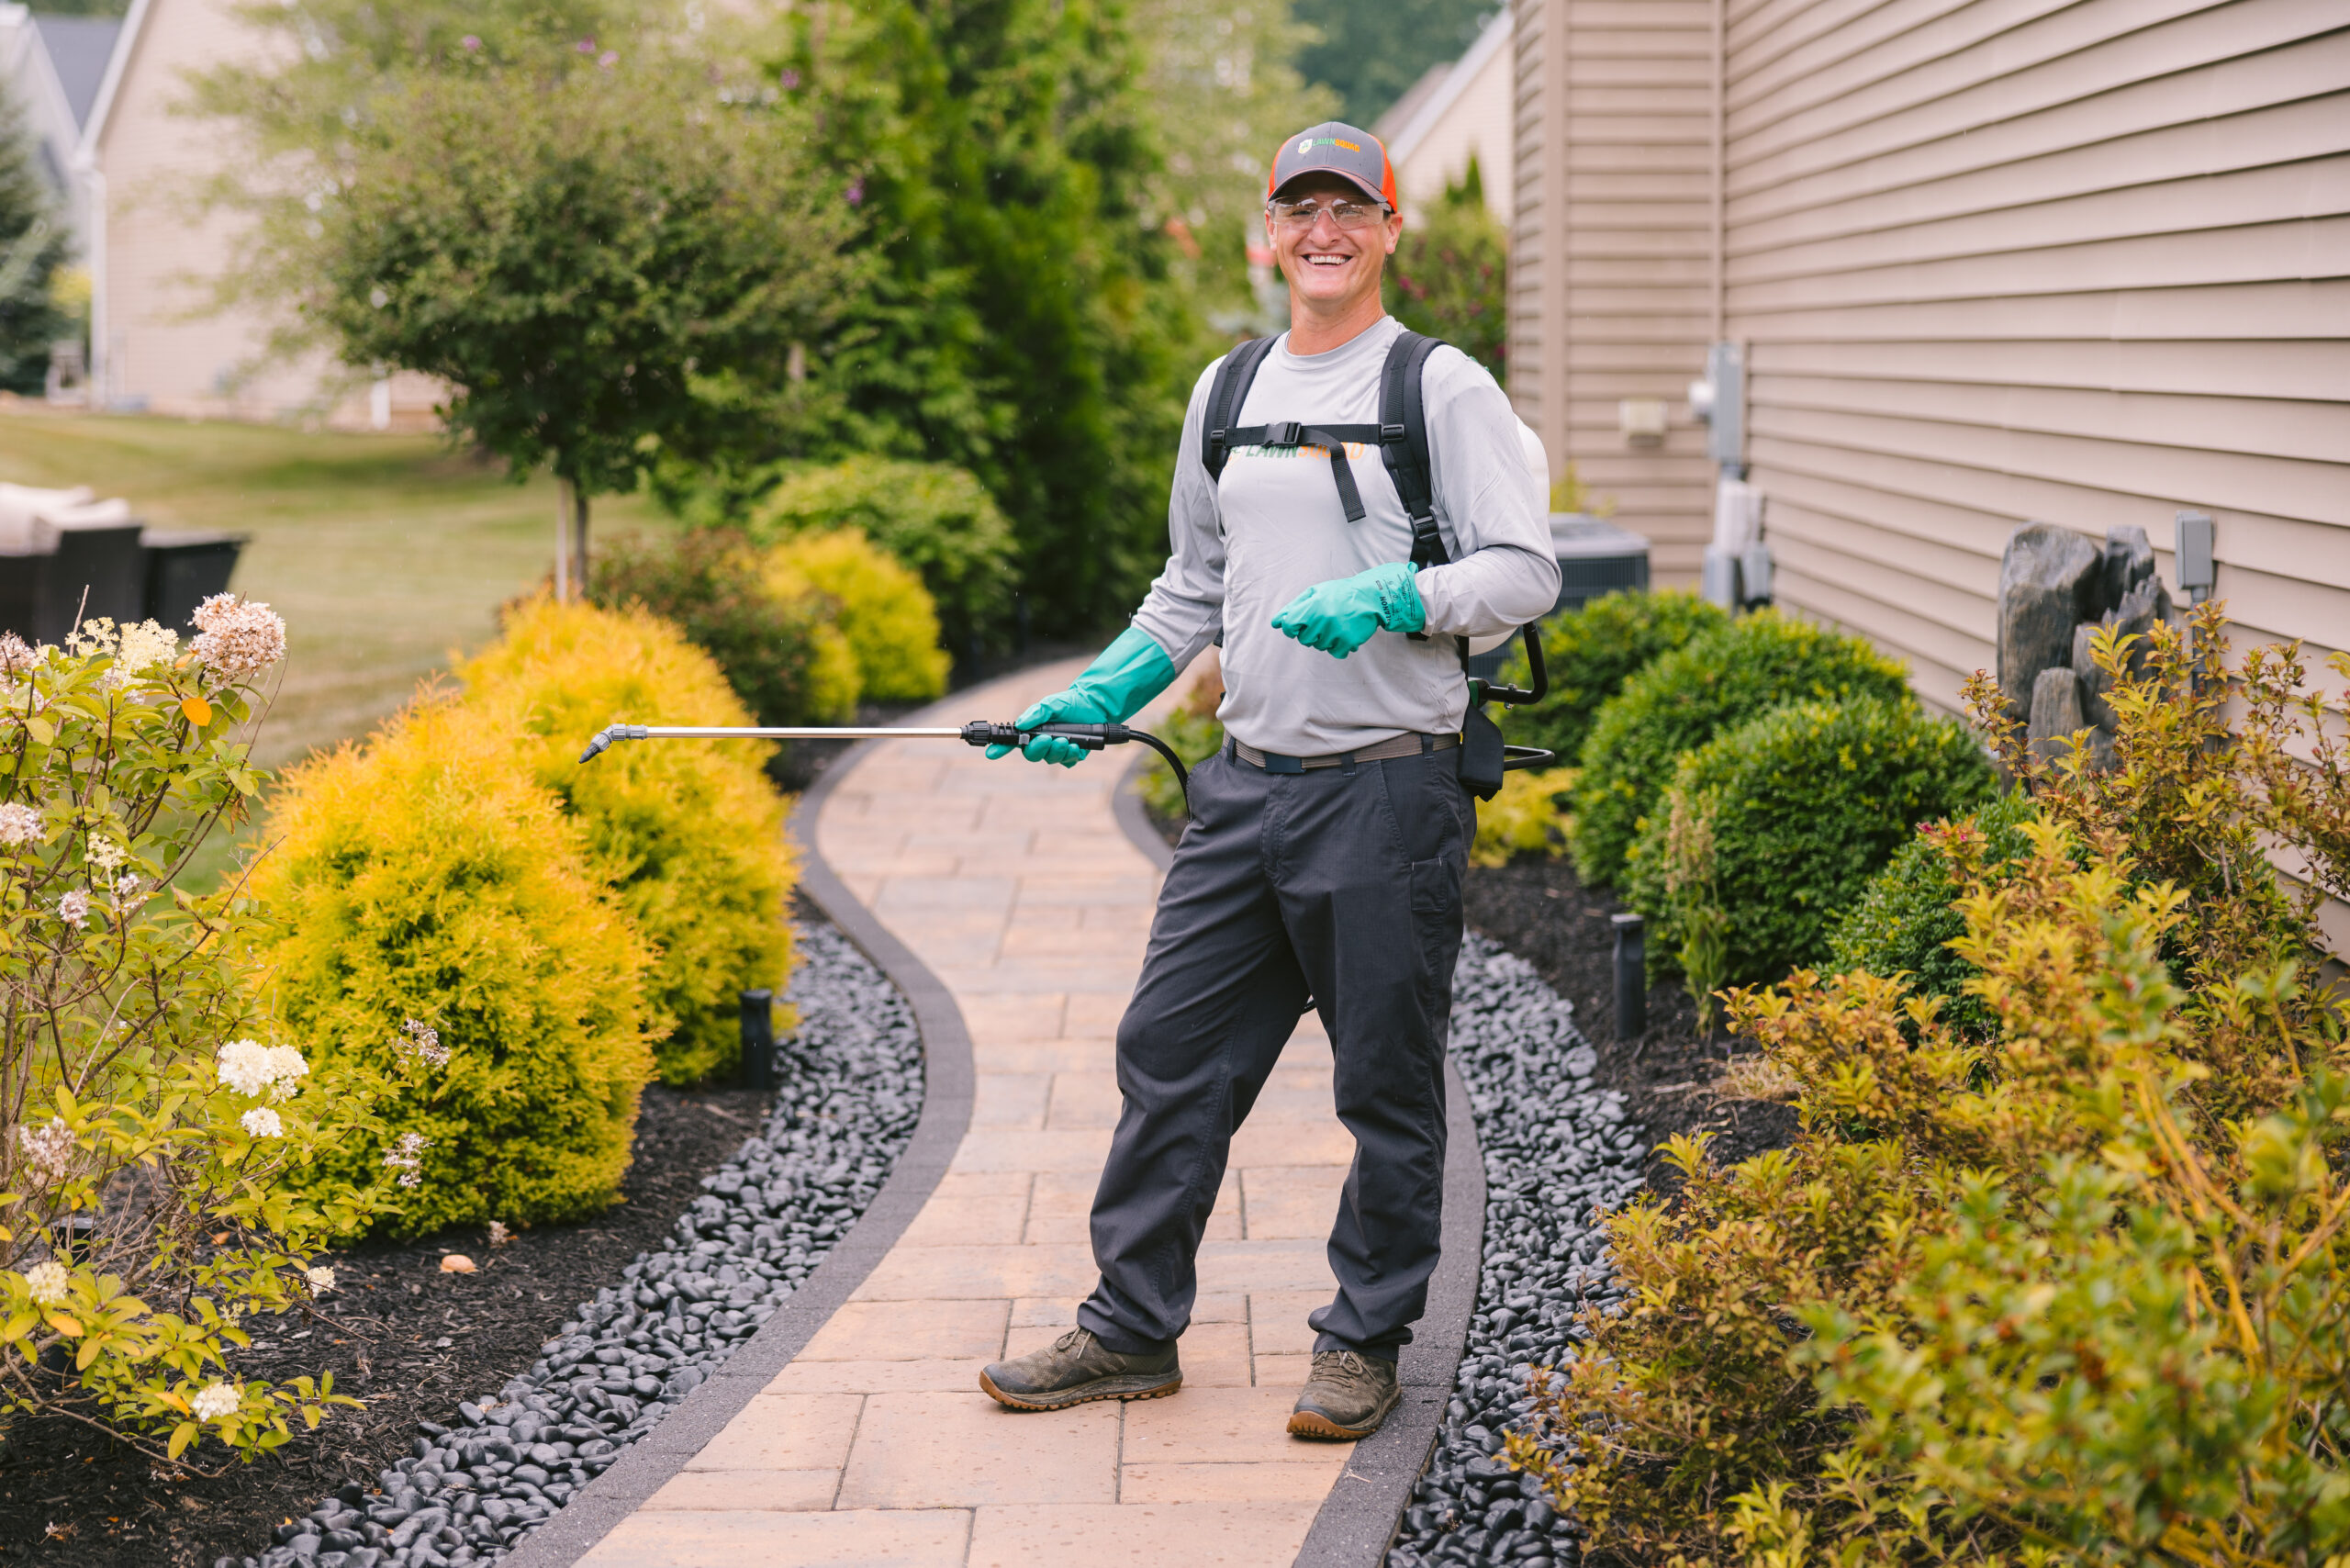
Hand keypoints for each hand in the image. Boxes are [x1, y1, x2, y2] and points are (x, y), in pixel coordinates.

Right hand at [986, 688, 1107, 766]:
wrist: (1093, 706)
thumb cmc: (1069, 704)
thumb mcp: (1051, 704)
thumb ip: (1037, 713)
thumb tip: (1021, 724)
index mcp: (1032, 731)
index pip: (1012, 742)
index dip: (1000, 749)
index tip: (991, 753)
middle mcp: (1042, 743)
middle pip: (1032, 755)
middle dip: (1039, 749)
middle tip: (1047, 739)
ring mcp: (1056, 751)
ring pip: (1050, 760)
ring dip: (1056, 751)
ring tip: (1066, 740)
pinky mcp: (1072, 755)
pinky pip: (1067, 762)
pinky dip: (1070, 755)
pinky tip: (1075, 746)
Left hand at [1271, 562, 1425, 658]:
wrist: (1370, 597)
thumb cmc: (1339, 594)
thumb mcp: (1315, 593)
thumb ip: (1293, 607)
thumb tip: (1275, 623)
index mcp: (1312, 606)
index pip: (1288, 625)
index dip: (1291, 627)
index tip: (1300, 624)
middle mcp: (1322, 620)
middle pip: (1304, 639)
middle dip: (1310, 633)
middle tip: (1323, 621)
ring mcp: (1336, 632)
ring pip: (1319, 647)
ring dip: (1325, 639)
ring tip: (1336, 625)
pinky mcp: (1348, 642)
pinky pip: (1336, 653)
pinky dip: (1339, 646)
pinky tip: (1345, 633)